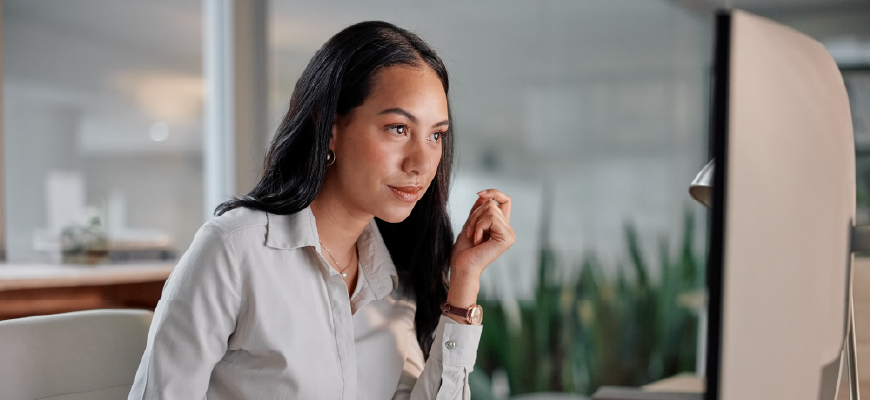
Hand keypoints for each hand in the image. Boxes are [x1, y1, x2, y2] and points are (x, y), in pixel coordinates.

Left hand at [446, 189, 515, 308]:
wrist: (462, 267)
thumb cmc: (464, 251)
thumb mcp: (470, 224)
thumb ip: (478, 211)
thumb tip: (483, 196)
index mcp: (501, 226)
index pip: (505, 201)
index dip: (494, 193)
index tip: (479, 194)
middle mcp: (508, 230)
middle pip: (492, 204)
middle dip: (475, 214)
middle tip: (471, 232)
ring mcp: (509, 234)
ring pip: (490, 209)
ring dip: (475, 222)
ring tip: (474, 237)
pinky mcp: (506, 238)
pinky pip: (490, 218)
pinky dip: (478, 226)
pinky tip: (478, 241)